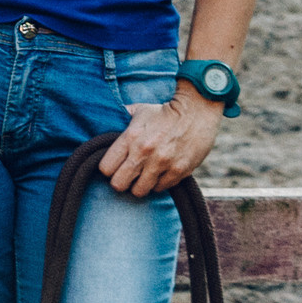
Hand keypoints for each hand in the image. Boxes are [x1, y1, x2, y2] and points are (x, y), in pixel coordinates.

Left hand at [100, 89, 223, 196]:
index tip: (114, 166)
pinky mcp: (179, 171)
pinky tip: (160, 172)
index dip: (108, 169)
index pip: (105, 168)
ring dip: (140, 185)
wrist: (196, 112)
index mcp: (130, 137)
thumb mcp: (139, 111)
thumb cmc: (164, 112)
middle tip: (127, 175)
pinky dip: (158, 183)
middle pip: (119, 184)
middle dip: (121, 181)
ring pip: (139, 191)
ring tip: (144, 175)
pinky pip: (160, 188)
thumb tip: (106, 121)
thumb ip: (121, 119)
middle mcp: (144, 153)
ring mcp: (162, 164)